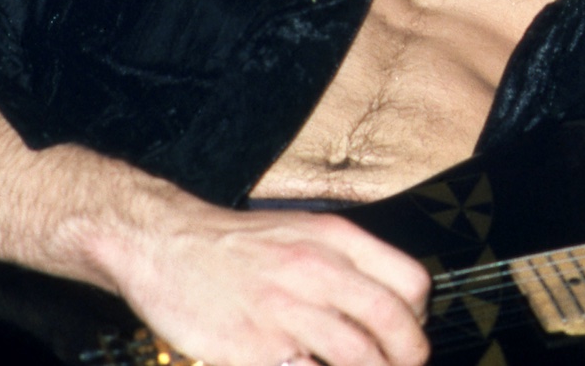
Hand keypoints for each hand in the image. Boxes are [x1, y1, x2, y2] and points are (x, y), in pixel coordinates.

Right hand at [102, 200, 431, 365]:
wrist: (164, 243)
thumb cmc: (238, 245)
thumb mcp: (305, 232)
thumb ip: (349, 262)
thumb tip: (393, 303)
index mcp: (336, 239)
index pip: (410, 281)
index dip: (420, 316)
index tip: (410, 333)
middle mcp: (316, 270)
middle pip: (392, 321)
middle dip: (409, 355)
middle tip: (404, 365)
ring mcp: (284, 310)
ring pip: (358, 355)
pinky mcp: (252, 347)